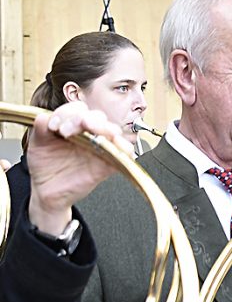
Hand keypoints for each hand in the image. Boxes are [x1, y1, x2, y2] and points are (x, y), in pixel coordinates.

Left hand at [26, 104, 126, 234]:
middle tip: (67, 130)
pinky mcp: (107, 165)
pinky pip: (123, 154)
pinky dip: (124, 148)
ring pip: (112, 131)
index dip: (67, 113)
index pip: (78, 110)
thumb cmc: (45, 166)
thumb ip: (40, 129)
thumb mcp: (38, 144)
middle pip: (98, 117)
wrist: (47, 191)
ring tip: (90, 132)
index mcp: (73, 125)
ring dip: (104, 128)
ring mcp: (99, 148)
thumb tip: (43, 118)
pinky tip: (116, 144)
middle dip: (85, 118)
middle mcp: (88, 134)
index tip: (53, 125)